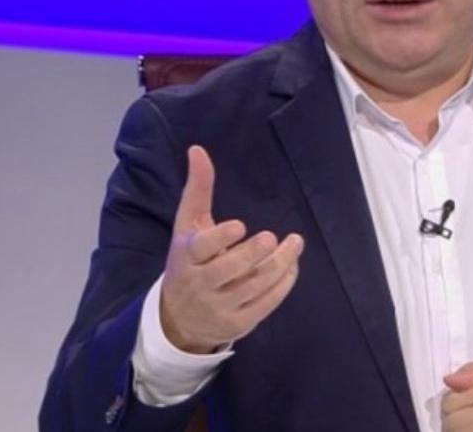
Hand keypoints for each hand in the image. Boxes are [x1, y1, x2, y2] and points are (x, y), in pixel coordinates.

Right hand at [159, 145, 304, 353]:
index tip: (240, 225)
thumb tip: (198, 149)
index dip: (220, 237)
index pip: (201, 248)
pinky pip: (265, 304)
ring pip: (253, 287)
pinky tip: (292, 266)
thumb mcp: (187, 226)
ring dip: (278, 265)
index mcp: (185, 258)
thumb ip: (197, 190)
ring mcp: (220, 307)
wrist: (178, 318)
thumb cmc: (188, 261)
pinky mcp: (238, 323)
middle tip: (272, 238)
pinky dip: (282, 285)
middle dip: (252, 255)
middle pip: (229, 270)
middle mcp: (200, 284)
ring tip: (295, 244)